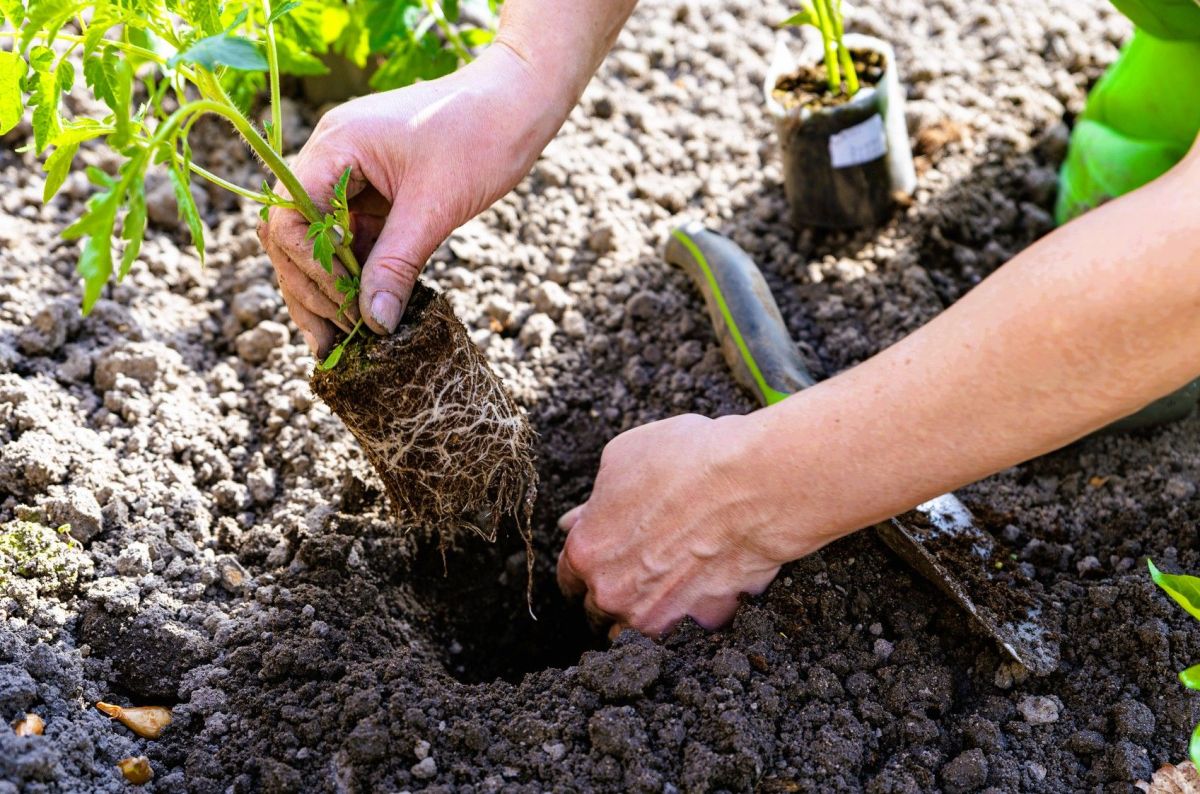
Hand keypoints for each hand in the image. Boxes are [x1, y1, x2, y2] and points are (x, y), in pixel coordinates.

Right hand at [258, 45, 560, 355]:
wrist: (519, 100)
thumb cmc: (481, 136)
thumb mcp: (435, 207)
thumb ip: (397, 264)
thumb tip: (373, 322)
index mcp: (335, 146)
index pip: (289, 216)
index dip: (309, 267)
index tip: (344, 306)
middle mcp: (331, 156)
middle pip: (294, 233)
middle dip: (309, 288)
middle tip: (331, 341)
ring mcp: (351, 173)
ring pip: (321, 241)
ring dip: (329, 289)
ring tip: (339, 342)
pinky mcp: (375, 189)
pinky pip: (353, 237)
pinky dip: (356, 274)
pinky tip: (364, 313)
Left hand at [556, 413, 802, 637]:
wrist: (753, 482)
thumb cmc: (687, 460)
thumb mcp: (623, 458)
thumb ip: (593, 501)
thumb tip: (574, 520)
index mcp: (586, 552)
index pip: (568, 579)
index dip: (585, 570)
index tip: (602, 563)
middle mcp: (613, 592)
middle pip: (597, 611)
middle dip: (610, 595)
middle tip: (637, 573)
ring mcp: (656, 616)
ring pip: (634, 632)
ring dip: (642, 616)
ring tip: (666, 591)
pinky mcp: (701, 625)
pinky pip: (689, 632)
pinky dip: (693, 617)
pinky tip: (705, 591)